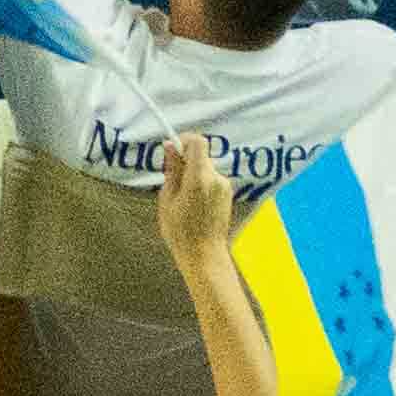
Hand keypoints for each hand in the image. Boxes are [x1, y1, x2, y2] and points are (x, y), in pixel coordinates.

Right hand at [158, 132, 236, 269]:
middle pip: (200, 155)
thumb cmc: (181, 231)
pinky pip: (211, 179)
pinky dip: (200, 183)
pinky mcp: (228, 194)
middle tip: (170, 179)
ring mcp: (225, 187)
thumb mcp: (167, 198)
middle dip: (184, 161)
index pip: (198, 142)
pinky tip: (192, 204)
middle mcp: (216, 179)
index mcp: (199, 178)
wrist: (205, 256)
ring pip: (204, 168)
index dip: (184, 140)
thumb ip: (172, 170)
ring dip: (192, 173)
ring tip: (181, 198)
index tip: (171, 149)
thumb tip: (170, 146)